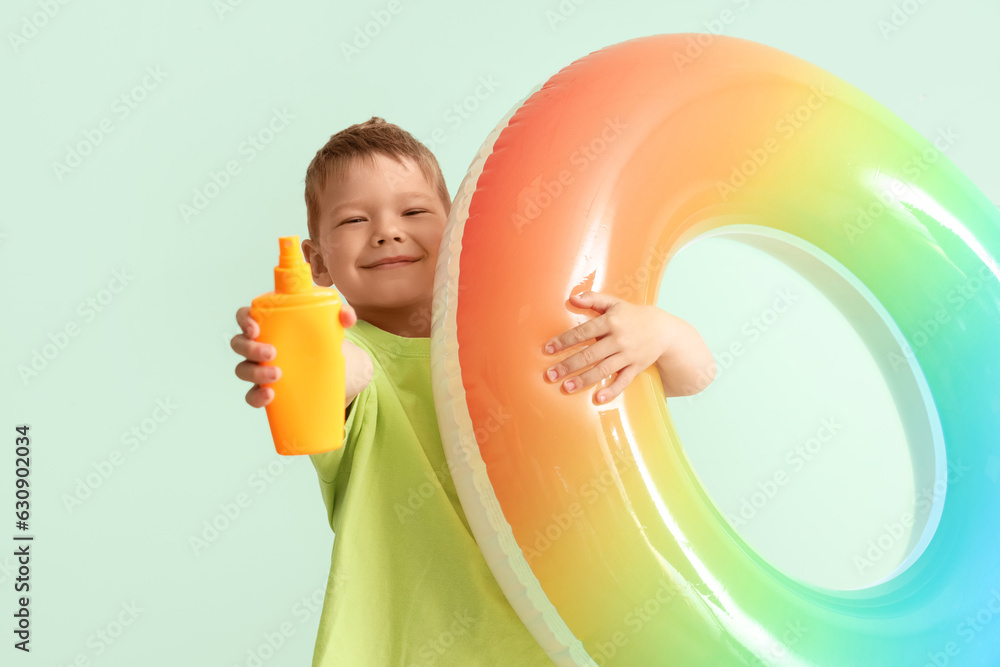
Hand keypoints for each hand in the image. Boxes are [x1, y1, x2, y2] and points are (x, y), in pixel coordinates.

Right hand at [231, 299, 356, 407]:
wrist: (337, 372)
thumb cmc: (324, 341)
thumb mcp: (334, 327)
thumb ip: (342, 316)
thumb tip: (347, 317)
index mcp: (269, 324)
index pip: (245, 316)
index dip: (243, 320)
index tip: (255, 327)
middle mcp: (259, 345)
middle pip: (239, 344)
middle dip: (250, 348)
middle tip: (272, 352)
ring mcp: (261, 368)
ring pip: (243, 369)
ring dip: (255, 373)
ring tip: (277, 375)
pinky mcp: (268, 389)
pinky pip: (252, 395)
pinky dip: (256, 397)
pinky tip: (269, 396)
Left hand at [543, 291, 669, 403]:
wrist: (663, 329)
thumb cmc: (632, 315)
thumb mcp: (614, 303)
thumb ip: (593, 299)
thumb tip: (572, 298)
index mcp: (610, 322)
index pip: (582, 332)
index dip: (564, 341)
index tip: (547, 350)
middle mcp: (618, 339)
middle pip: (589, 354)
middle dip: (568, 365)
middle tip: (550, 375)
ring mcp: (628, 355)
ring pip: (603, 370)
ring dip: (583, 380)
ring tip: (566, 387)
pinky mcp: (636, 367)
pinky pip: (623, 381)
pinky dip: (612, 391)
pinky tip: (598, 398)